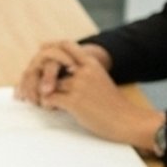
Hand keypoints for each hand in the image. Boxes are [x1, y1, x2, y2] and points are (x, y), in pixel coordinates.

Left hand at [38, 57, 163, 152]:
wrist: (125, 120)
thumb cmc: (111, 104)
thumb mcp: (99, 79)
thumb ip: (82, 73)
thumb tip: (63, 72)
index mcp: (91, 63)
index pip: (67, 45)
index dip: (52, 48)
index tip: (43, 56)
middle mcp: (84, 71)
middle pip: (52, 66)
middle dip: (44, 77)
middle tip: (41, 86)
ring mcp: (79, 85)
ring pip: (49, 84)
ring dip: (46, 94)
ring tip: (51, 102)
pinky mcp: (74, 101)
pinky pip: (49, 99)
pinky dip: (47, 104)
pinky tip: (55, 109)